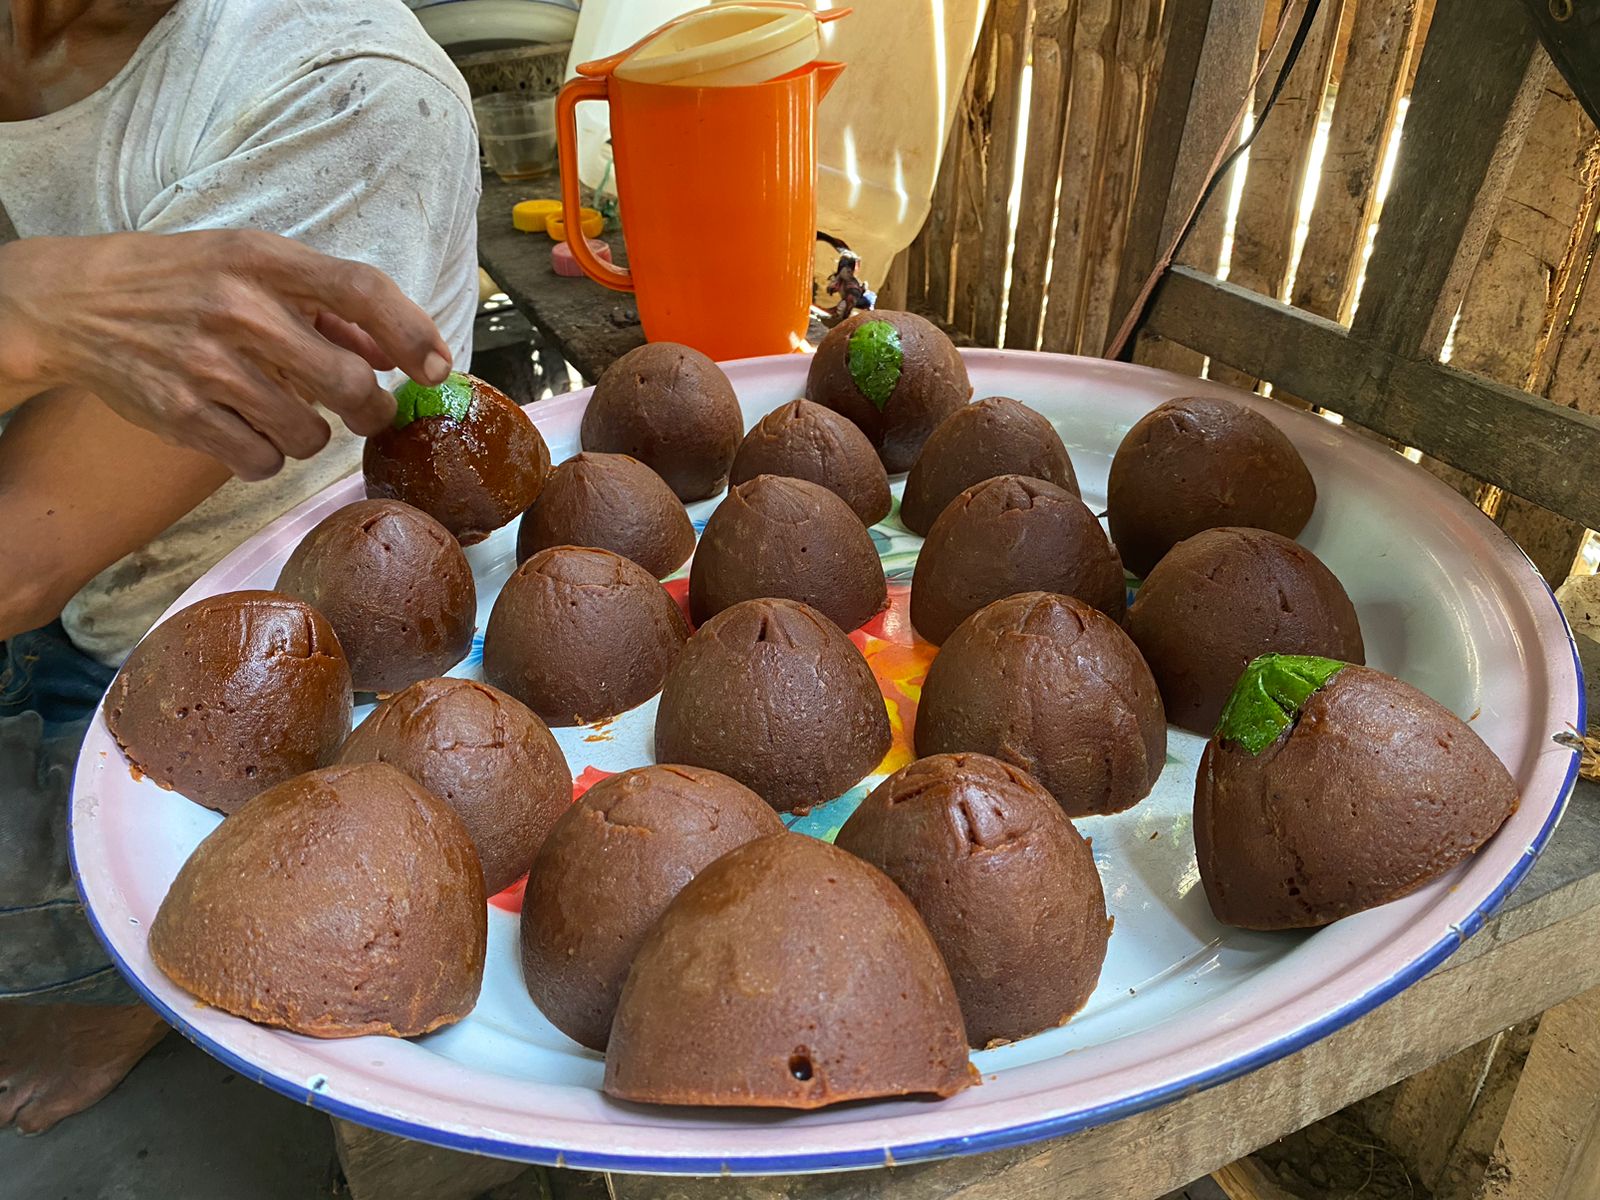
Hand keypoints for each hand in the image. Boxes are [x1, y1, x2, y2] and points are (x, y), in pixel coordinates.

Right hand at [0, 231, 453, 479]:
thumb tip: (400, 354)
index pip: (363, 290)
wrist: (74, 302)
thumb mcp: (252, 264)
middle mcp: (239, 309)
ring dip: (311, 435)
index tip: (437, 368)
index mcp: (264, 260)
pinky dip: (266, 457)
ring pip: (309, 434)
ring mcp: (208, 365)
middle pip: (348, 385)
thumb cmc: (182, 280)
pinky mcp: (181, 414)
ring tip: (284, 411)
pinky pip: (261, 461)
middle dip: (371, 410)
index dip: (414, 334)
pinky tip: (246, 430)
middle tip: (365, 411)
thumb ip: (329, 306)